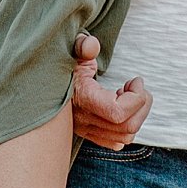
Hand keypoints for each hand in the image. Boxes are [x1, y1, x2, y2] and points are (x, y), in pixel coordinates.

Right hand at [71, 32, 152, 148]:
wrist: (44, 83)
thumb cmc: (62, 65)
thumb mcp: (71, 51)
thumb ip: (82, 46)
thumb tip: (91, 46)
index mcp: (83, 99)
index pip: (118, 113)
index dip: (136, 98)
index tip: (135, 80)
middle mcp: (84, 120)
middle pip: (127, 128)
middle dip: (141, 106)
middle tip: (137, 87)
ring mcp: (86, 130)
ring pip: (124, 137)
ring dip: (135, 115)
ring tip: (128, 95)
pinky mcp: (89, 134)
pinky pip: (115, 141)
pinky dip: (126, 126)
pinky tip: (120, 106)